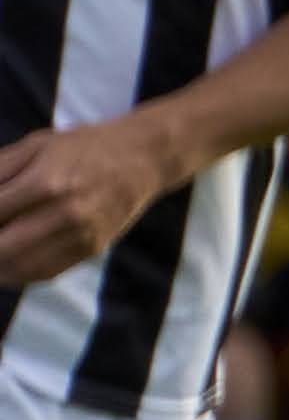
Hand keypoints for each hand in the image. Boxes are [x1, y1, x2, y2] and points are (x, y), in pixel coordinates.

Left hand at [0, 116, 188, 286]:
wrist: (144, 159)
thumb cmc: (84, 146)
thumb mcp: (36, 145)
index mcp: (46, 182)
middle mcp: (64, 214)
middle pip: (2, 247)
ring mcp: (80, 235)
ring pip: (20, 267)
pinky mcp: (90, 249)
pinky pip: (44, 272)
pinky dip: (17, 274)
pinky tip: (5, 266)